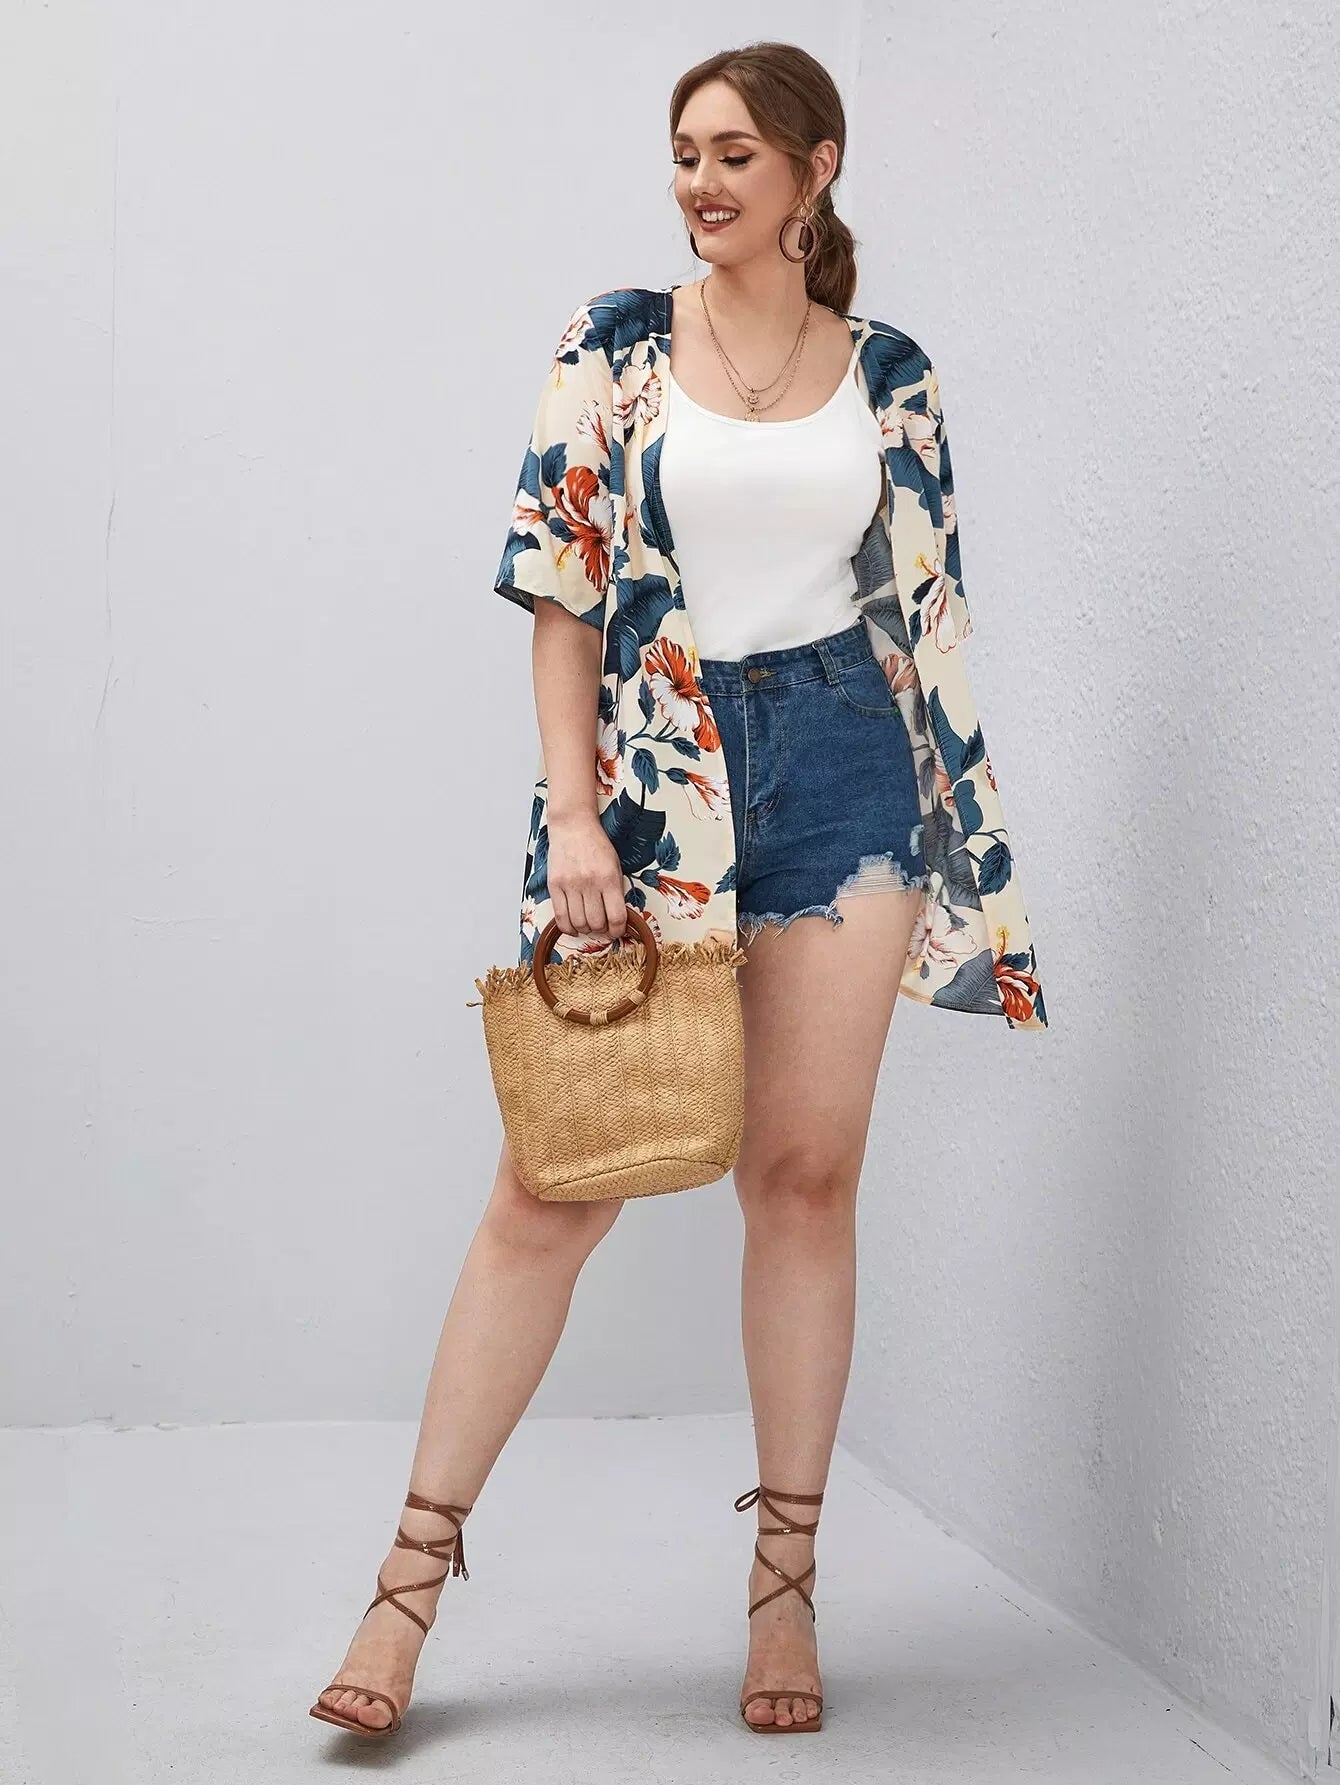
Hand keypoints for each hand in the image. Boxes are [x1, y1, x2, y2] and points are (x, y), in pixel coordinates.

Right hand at [545, 814, 628, 941]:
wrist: (573, 827)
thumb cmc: (596, 845)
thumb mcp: (615, 865)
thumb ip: (616, 891)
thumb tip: (616, 918)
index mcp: (609, 878)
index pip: (616, 917)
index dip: (617, 931)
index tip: (617, 931)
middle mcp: (589, 883)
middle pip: (596, 923)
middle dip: (601, 930)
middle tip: (602, 926)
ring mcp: (570, 885)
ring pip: (578, 923)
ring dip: (585, 929)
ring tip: (588, 924)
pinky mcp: (554, 885)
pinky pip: (560, 917)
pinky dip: (568, 928)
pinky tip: (574, 927)